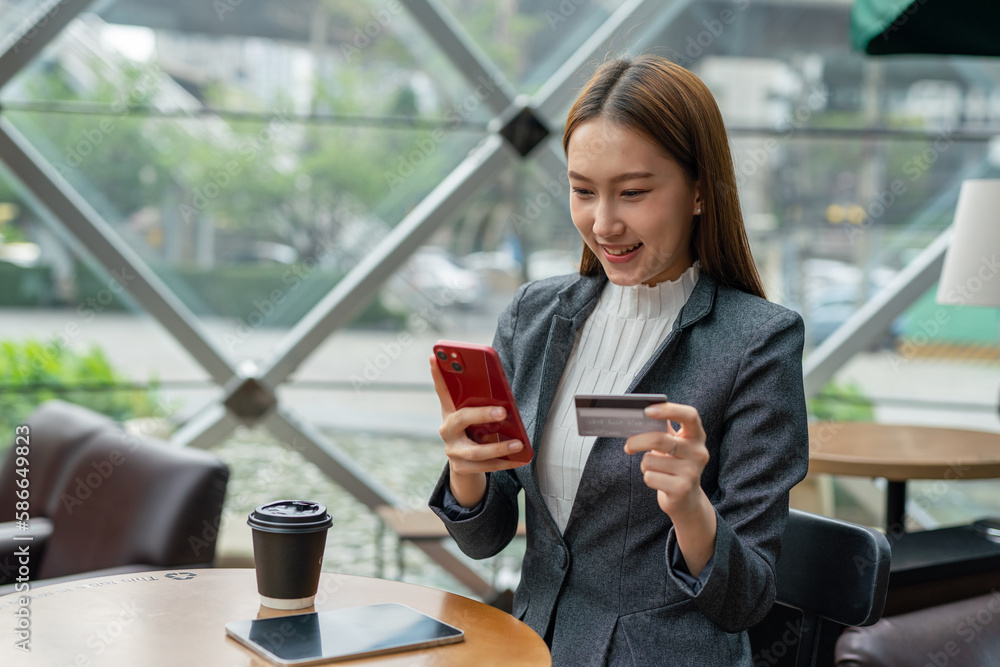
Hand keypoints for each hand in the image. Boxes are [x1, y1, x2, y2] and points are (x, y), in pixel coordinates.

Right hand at [429, 355, 524, 506]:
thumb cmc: (475, 432)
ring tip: (518, 443)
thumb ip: (483, 407)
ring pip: (475, 451)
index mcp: (450, 412)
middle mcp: (447, 430)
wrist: (466, 466)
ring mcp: (452, 451)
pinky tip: (518, 459)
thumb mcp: (476, 417)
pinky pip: (484, 467)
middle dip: (482, 414)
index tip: (433, 356)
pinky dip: (503, 462)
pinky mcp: (461, 468)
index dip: (436, 374)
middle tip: (503, 412)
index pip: (442, 390)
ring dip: (499, 446)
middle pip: (460, 419)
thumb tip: (506, 403)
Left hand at [624, 401, 716, 575]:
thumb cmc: (675, 466)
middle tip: (628, 445)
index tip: (647, 410)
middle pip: (659, 439)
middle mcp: (698, 452)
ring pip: (650, 461)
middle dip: (637, 441)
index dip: (669, 410)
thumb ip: (662, 430)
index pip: (690, 415)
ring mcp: (692, 472)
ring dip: (645, 465)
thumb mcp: (674, 446)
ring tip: (656, 469)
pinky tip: (660, 481)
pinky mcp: (682, 489)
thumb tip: (638, 417)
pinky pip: (650, 477)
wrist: (687, 500)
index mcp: (696, 436)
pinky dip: (648, 478)